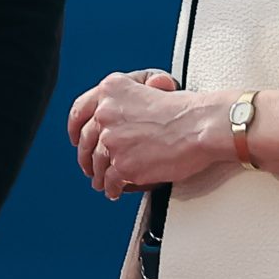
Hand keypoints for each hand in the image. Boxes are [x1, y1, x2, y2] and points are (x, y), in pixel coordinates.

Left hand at [70, 70, 229, 198]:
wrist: (202, 126)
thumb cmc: (186, 110)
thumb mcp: (150, 89)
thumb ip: (126, 101)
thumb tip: (115, 118)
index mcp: (111, 91)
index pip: (80, 110)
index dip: (75, 128)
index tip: (76, 138)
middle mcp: (106, 114)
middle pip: (86, 141)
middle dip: (86, 157)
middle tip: (90, 165)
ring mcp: (112, 141)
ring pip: (96, 164)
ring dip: (99, 175)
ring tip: (104, 182)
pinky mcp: (123, 166)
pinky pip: (110, 182)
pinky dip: (112, 188)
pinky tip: (116, 190)